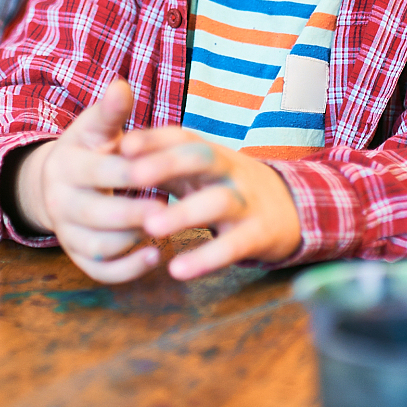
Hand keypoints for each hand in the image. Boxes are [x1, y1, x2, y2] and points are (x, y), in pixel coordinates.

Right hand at [11, 80, 162, 283]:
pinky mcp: (77, 256)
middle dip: (132, 214)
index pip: (98, 173)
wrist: (57, 180)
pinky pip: (100, 272)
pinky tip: (155, 256)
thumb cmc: (89, 149)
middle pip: (95, 215)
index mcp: (66, 166)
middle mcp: (60, 202)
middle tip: (167, 209)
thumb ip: (112, 112)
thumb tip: (121, 86)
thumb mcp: (96, 127)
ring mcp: (67, 233)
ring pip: (98, 247)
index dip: (129, 174)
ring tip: (164, 229)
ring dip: (132, 241)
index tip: (159, 172)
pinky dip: (126, 271)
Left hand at [121, 129, 301, 279]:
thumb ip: (162, 163)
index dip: (153, 139)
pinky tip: (178, 269)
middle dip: (168, 164)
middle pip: (201, 157)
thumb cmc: (227, 187)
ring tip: (151, 228)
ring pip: (218, 201)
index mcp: (209, 153)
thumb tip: (113, 154)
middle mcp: (228, 171)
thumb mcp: (200, 169)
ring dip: (184, 213)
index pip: (181, 137)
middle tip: (132, 176)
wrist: (292, 208)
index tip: (122, 145)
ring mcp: (246, 201)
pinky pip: (234, 245)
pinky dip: (207, 258)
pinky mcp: (258, 234)